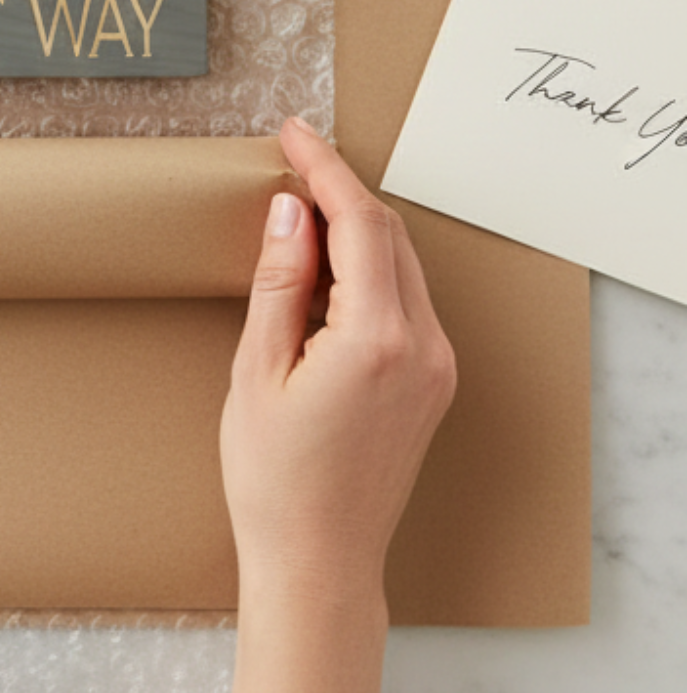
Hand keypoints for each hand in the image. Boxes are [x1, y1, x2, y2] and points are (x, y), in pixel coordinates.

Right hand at [221, 118, 455, 612]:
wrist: (319, 558)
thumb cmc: (274, 478)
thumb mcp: (256, 371)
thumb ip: (279, 283)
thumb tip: (291, 212)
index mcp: (377, 339)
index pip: (359, 223)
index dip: (324, 169)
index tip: (293, 134)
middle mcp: (423, 346)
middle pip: (388, 236)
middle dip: (340, 191)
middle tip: (289, 161)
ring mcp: (436, 366)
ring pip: (400, 265)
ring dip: (355, 228)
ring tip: (297, 211)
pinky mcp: (432, 383)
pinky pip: (405, 301)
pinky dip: (368, 269)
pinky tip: (325, 269)